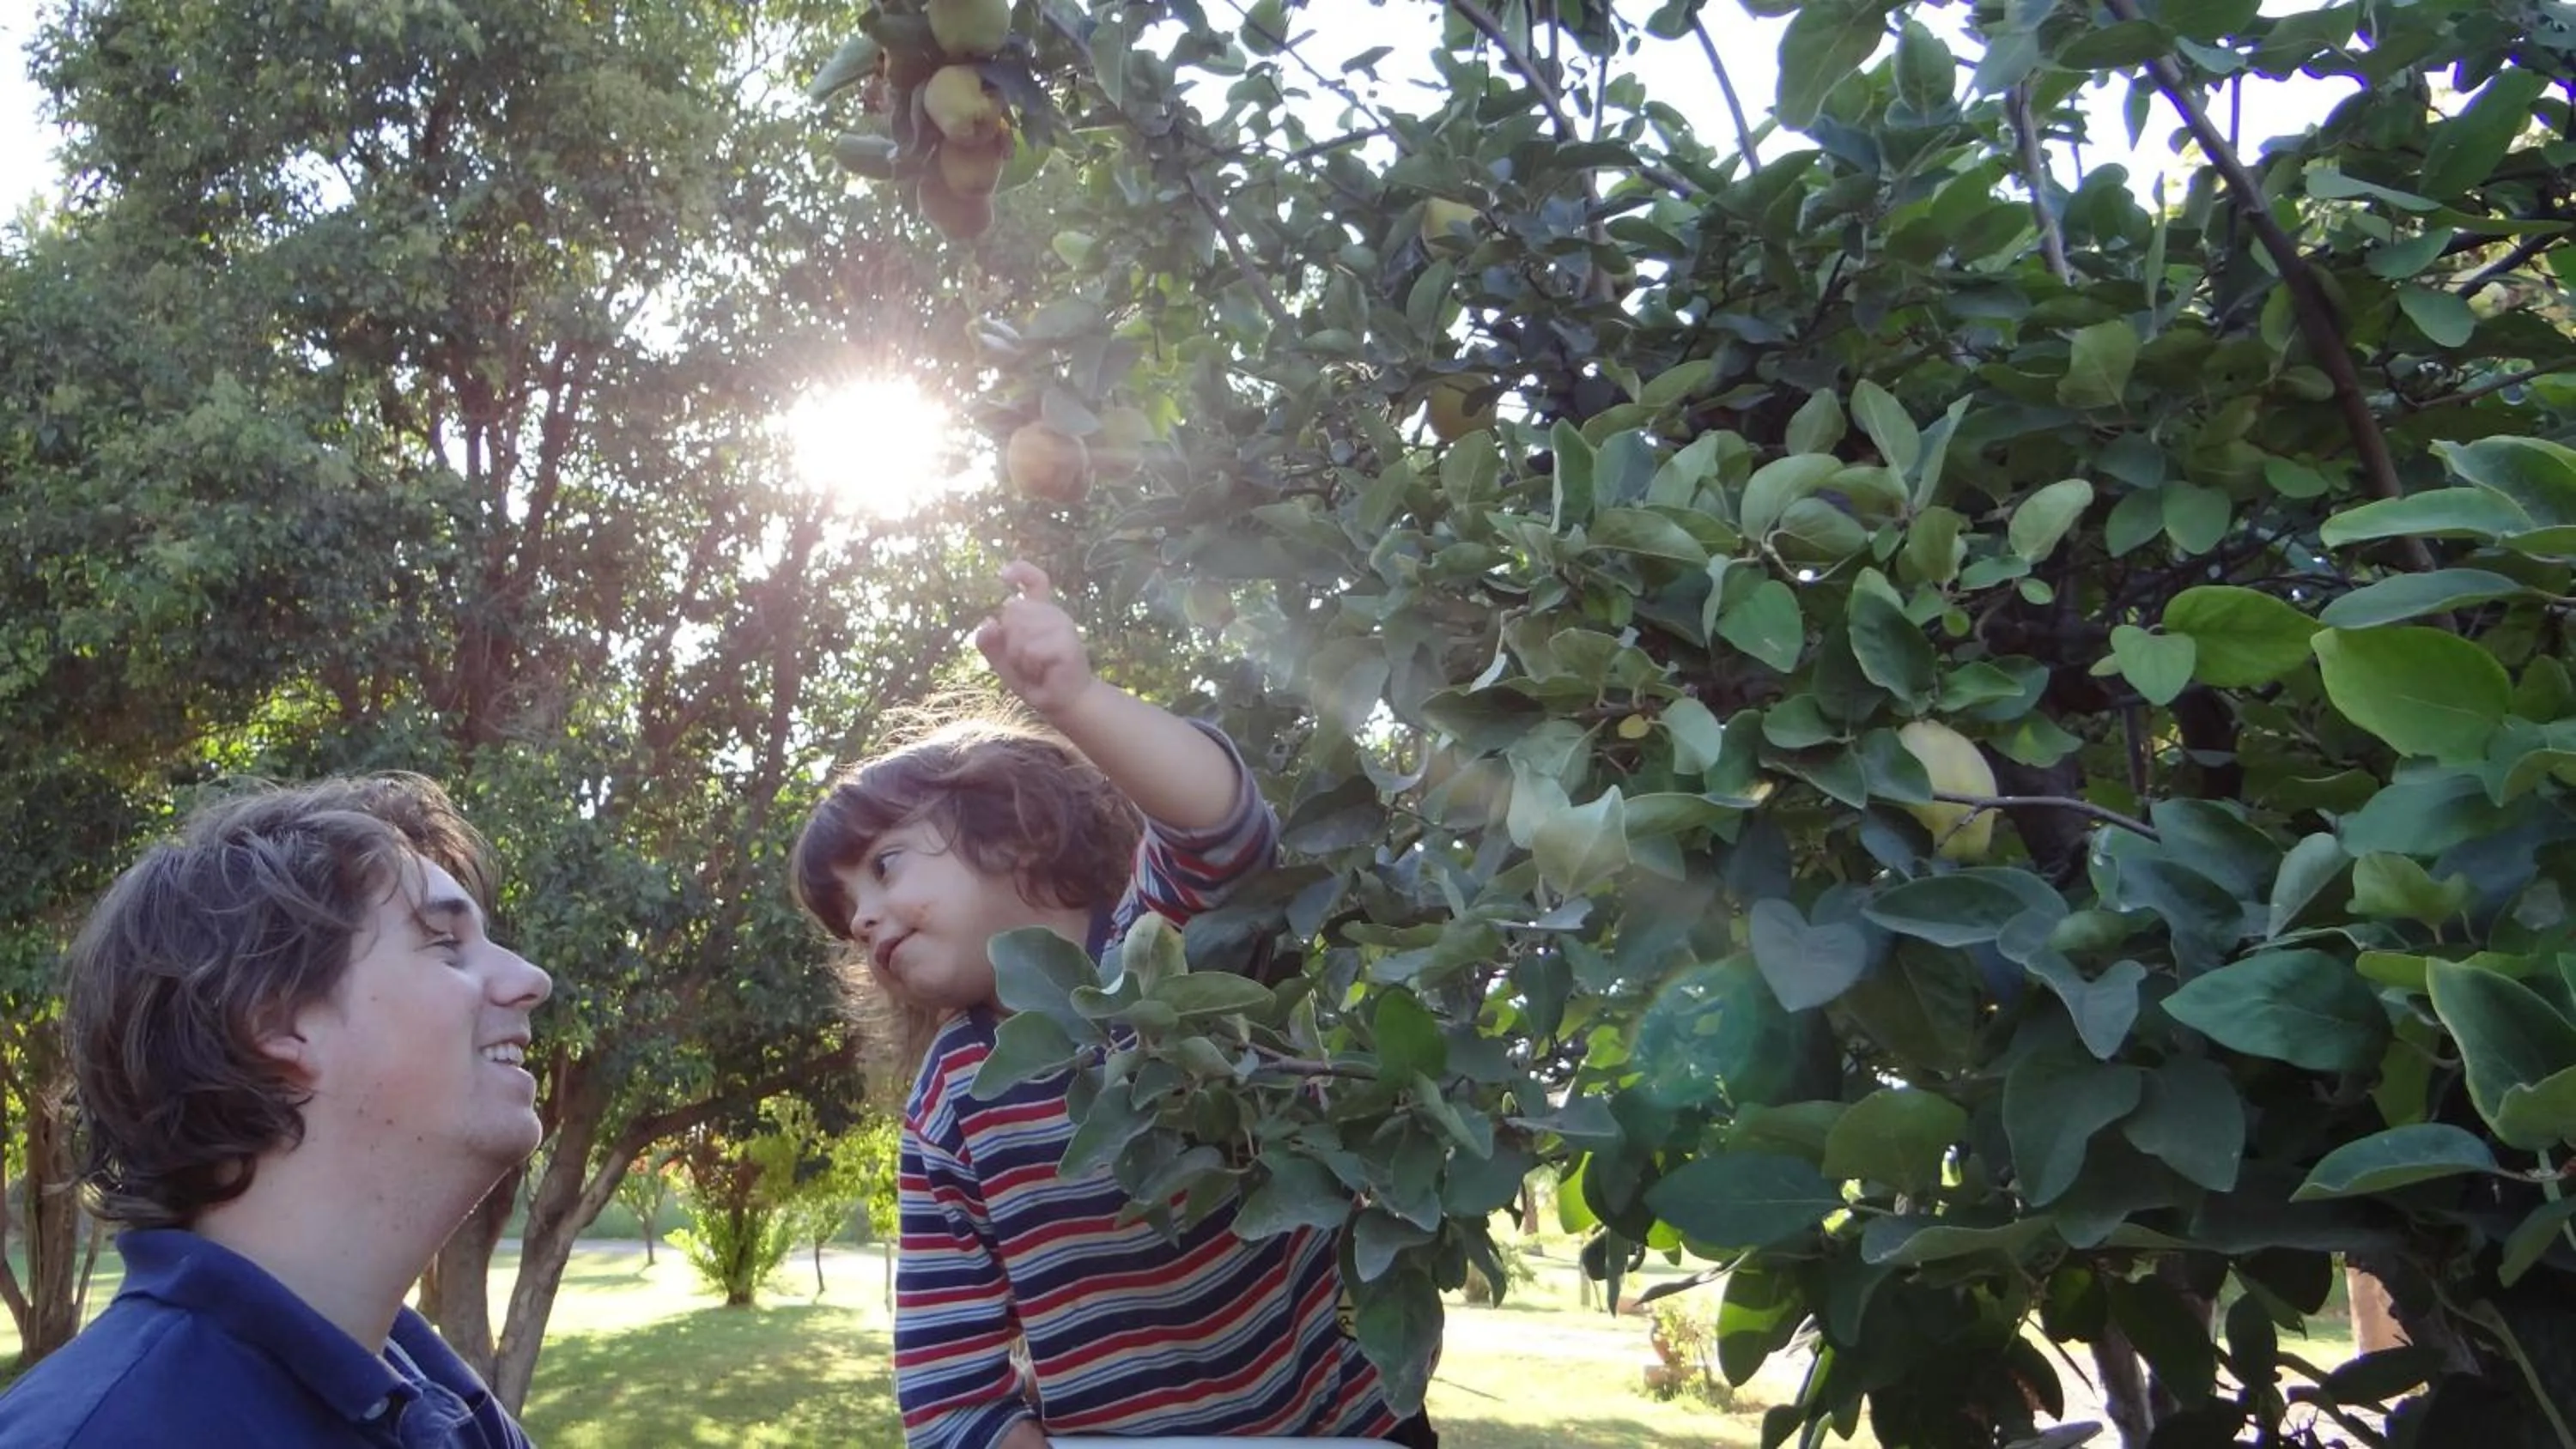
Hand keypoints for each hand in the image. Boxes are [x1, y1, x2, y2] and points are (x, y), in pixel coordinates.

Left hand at [975, 562, 1097, 722]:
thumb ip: (991, 643)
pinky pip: (1031, 650)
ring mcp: (1064, 626)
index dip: (1021, 572)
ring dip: (1019, 658)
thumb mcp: (1005, 661)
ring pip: (1020, 632)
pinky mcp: (1069, 644)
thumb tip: (987, 622)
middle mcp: (1053, 614)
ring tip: (1036, 669)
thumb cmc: (1036, 680)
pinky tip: (1044, 673)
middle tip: (1026, 662)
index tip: (1004, 575)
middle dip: (1009, 641)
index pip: (1035, 581)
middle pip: (1012, 610)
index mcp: (1040, 613)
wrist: (1064, 703)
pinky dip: (1030, 667)